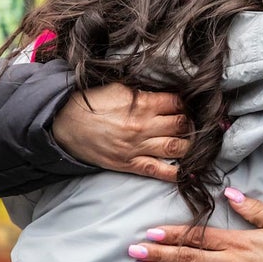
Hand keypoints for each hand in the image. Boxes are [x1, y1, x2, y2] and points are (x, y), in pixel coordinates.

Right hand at [52, 83, 188, 180]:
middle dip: (193, 123)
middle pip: (183, 124)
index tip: (191, 104)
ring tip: (197, 142)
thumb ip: (143, 93)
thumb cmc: (89, 104)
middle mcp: (144, 126)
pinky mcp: (129, 164)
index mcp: (142, 104)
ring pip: (177, 147)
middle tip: (198, 122)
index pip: (178, 102)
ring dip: (192, 145)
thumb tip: (163, 95)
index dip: (189, 103)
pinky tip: (189, 171)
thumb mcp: (118, 88)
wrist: (64, 124)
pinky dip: (177, 173)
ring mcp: (138, 148)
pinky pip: (159, 170)